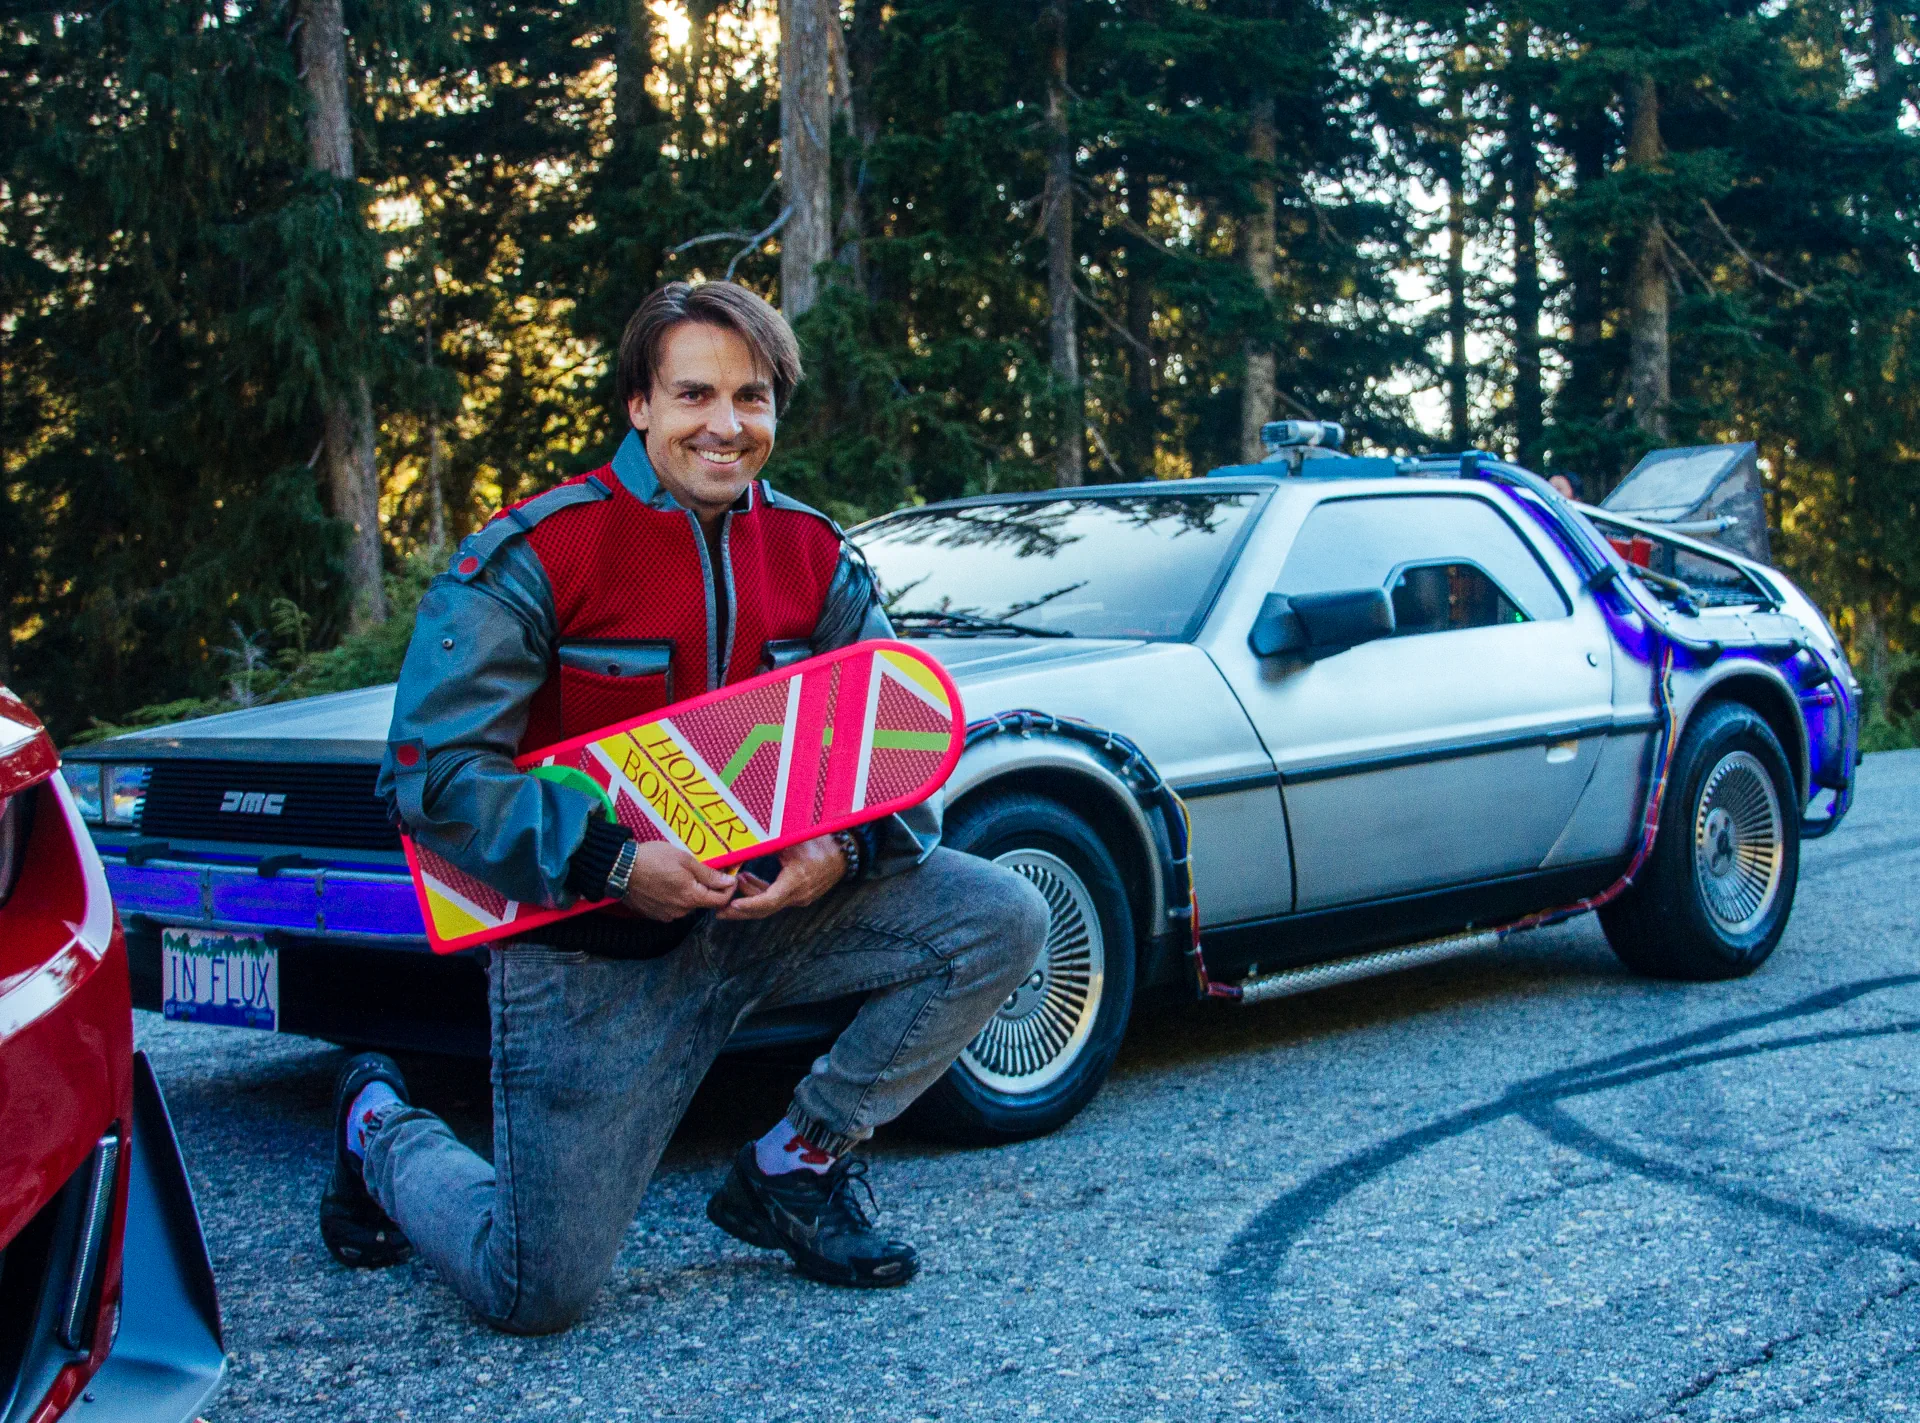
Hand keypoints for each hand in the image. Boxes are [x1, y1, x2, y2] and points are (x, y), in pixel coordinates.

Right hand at [618, 841, 737, 921]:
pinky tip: (664, 882)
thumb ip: (708, 874)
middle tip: (696, 868)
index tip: (729, 877)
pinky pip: (672, 906)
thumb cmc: (653, 859)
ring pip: (687, 904)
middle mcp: (680, 911)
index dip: (728, 889)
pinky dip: (673, 896)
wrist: (620, 868)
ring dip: (687, 891)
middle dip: (705, 887)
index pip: (720, 900)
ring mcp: (667, 914)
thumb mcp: (685, 860)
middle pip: (703, 901)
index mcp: (691, 897)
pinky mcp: (655, 914)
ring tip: (675, 873)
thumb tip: (728, 883)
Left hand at [715, 835, 847, 920]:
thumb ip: (768, 843)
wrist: (844, 852)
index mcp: (796, 881)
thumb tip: (743, 842)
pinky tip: (748, 880)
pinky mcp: (800, 896)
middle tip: (719, 911)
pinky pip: (777, 899)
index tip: (731, 905)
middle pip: (765, 910)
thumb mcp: (792, 840)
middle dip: (741, 911)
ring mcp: (800, 898)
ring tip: (734, 882)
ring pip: (770, 904)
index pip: (768, 901)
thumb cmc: (818, 842)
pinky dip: (761, 892)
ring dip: (750, 897)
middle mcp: (798, 895)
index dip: (748, 905)